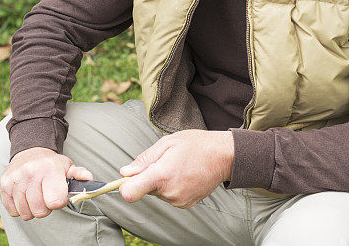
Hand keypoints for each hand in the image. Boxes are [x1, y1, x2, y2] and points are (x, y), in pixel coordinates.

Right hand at [0, 147, 92, 219]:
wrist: (29, 151)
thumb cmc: (51, 163)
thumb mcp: (67, 165)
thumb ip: (79, 174)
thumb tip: (89, 178)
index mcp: (49, 169)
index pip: (55, 201)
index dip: (59, 202)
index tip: (59, 196)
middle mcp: (31, 173)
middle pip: (40, 211)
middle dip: (45, 208)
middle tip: (46, 196)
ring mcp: (15, 180)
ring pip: (26, 213)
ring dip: (32, 208)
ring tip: (35, 195)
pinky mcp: (4, 186)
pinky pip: (13, 211)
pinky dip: (20, 208)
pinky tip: (24, 196)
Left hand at [118, 130, 234, 208]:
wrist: (223, 156)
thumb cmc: (195, 145)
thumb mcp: (167, 143)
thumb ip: (144, 159)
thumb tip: (125, 172)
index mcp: (161, 175)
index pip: (130, 193)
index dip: (124, 185)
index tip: (129, 176)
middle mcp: (169, 192)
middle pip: (144, 189)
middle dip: (148, 176)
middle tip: (165, 161)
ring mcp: (178, 200)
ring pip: (157, 192)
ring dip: (161, 181)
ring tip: (177, 166)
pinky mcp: (185, 204)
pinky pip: (169, 196)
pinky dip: (171, 186)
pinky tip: (183, 174)